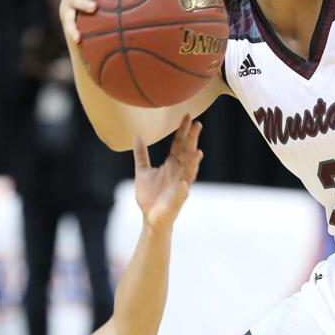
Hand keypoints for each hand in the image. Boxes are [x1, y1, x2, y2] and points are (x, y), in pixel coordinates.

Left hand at [132, 115, 201, 231]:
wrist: (150, 218)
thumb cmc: (149, 196)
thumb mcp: (142, 171)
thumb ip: (142, 154)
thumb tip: (137, 136)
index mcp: (171, 165)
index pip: (179, 144)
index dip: (183, 131)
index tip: (187, 116)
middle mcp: (178, 173)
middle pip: (187, 153)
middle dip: (192, 140)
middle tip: (197, 124)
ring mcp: (179, 187)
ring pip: (189, 173)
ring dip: (193, 163)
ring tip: (198, 151)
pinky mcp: (176, 202)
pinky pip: (180, 195)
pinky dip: (183, 190)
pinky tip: (184, 183)